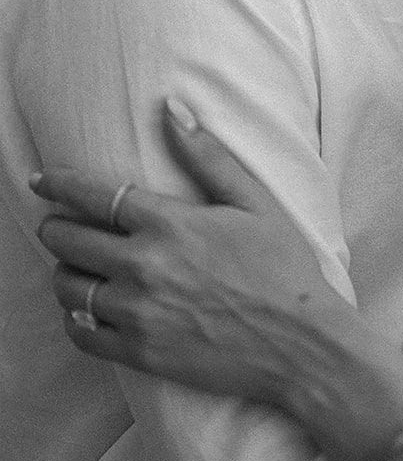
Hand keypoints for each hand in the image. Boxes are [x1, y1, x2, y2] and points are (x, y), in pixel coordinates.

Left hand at [32, 100, 347, 407]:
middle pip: (67, 240)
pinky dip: (75, 320)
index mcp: (170, 223)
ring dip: (65, 273)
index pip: (94, 195)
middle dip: (56, 228)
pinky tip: (88, 311)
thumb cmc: (284, 268)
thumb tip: (172, 108)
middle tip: (60, 226)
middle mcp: (144, 266)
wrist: (301, 344)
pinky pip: (81, 334)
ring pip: (68, 288)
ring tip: (78, 268)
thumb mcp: (254, 202)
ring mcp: (137, 312)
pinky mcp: (139, 352)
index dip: (60, 185)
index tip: (43, 180)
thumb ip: (207, 156)